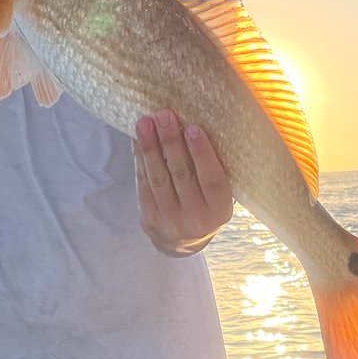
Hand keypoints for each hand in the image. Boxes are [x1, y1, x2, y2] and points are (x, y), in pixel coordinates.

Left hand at [133, 110, 233, 256]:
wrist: (184, 242)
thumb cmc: (206, 205)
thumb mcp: (218, 195)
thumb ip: (213, 168)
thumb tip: (194, 125)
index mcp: (219, 211)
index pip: (212, 180)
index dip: (202, 154)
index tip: (193, 127)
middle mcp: (196, 220)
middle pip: (182, 176)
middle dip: (171, 143)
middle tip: (164, 116)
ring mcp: (170, 222)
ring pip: (159, 179)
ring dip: (150, 148)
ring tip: (145, 123)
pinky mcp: (149, 220)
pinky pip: (143, 185)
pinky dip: (140, 160)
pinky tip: (137, 140)